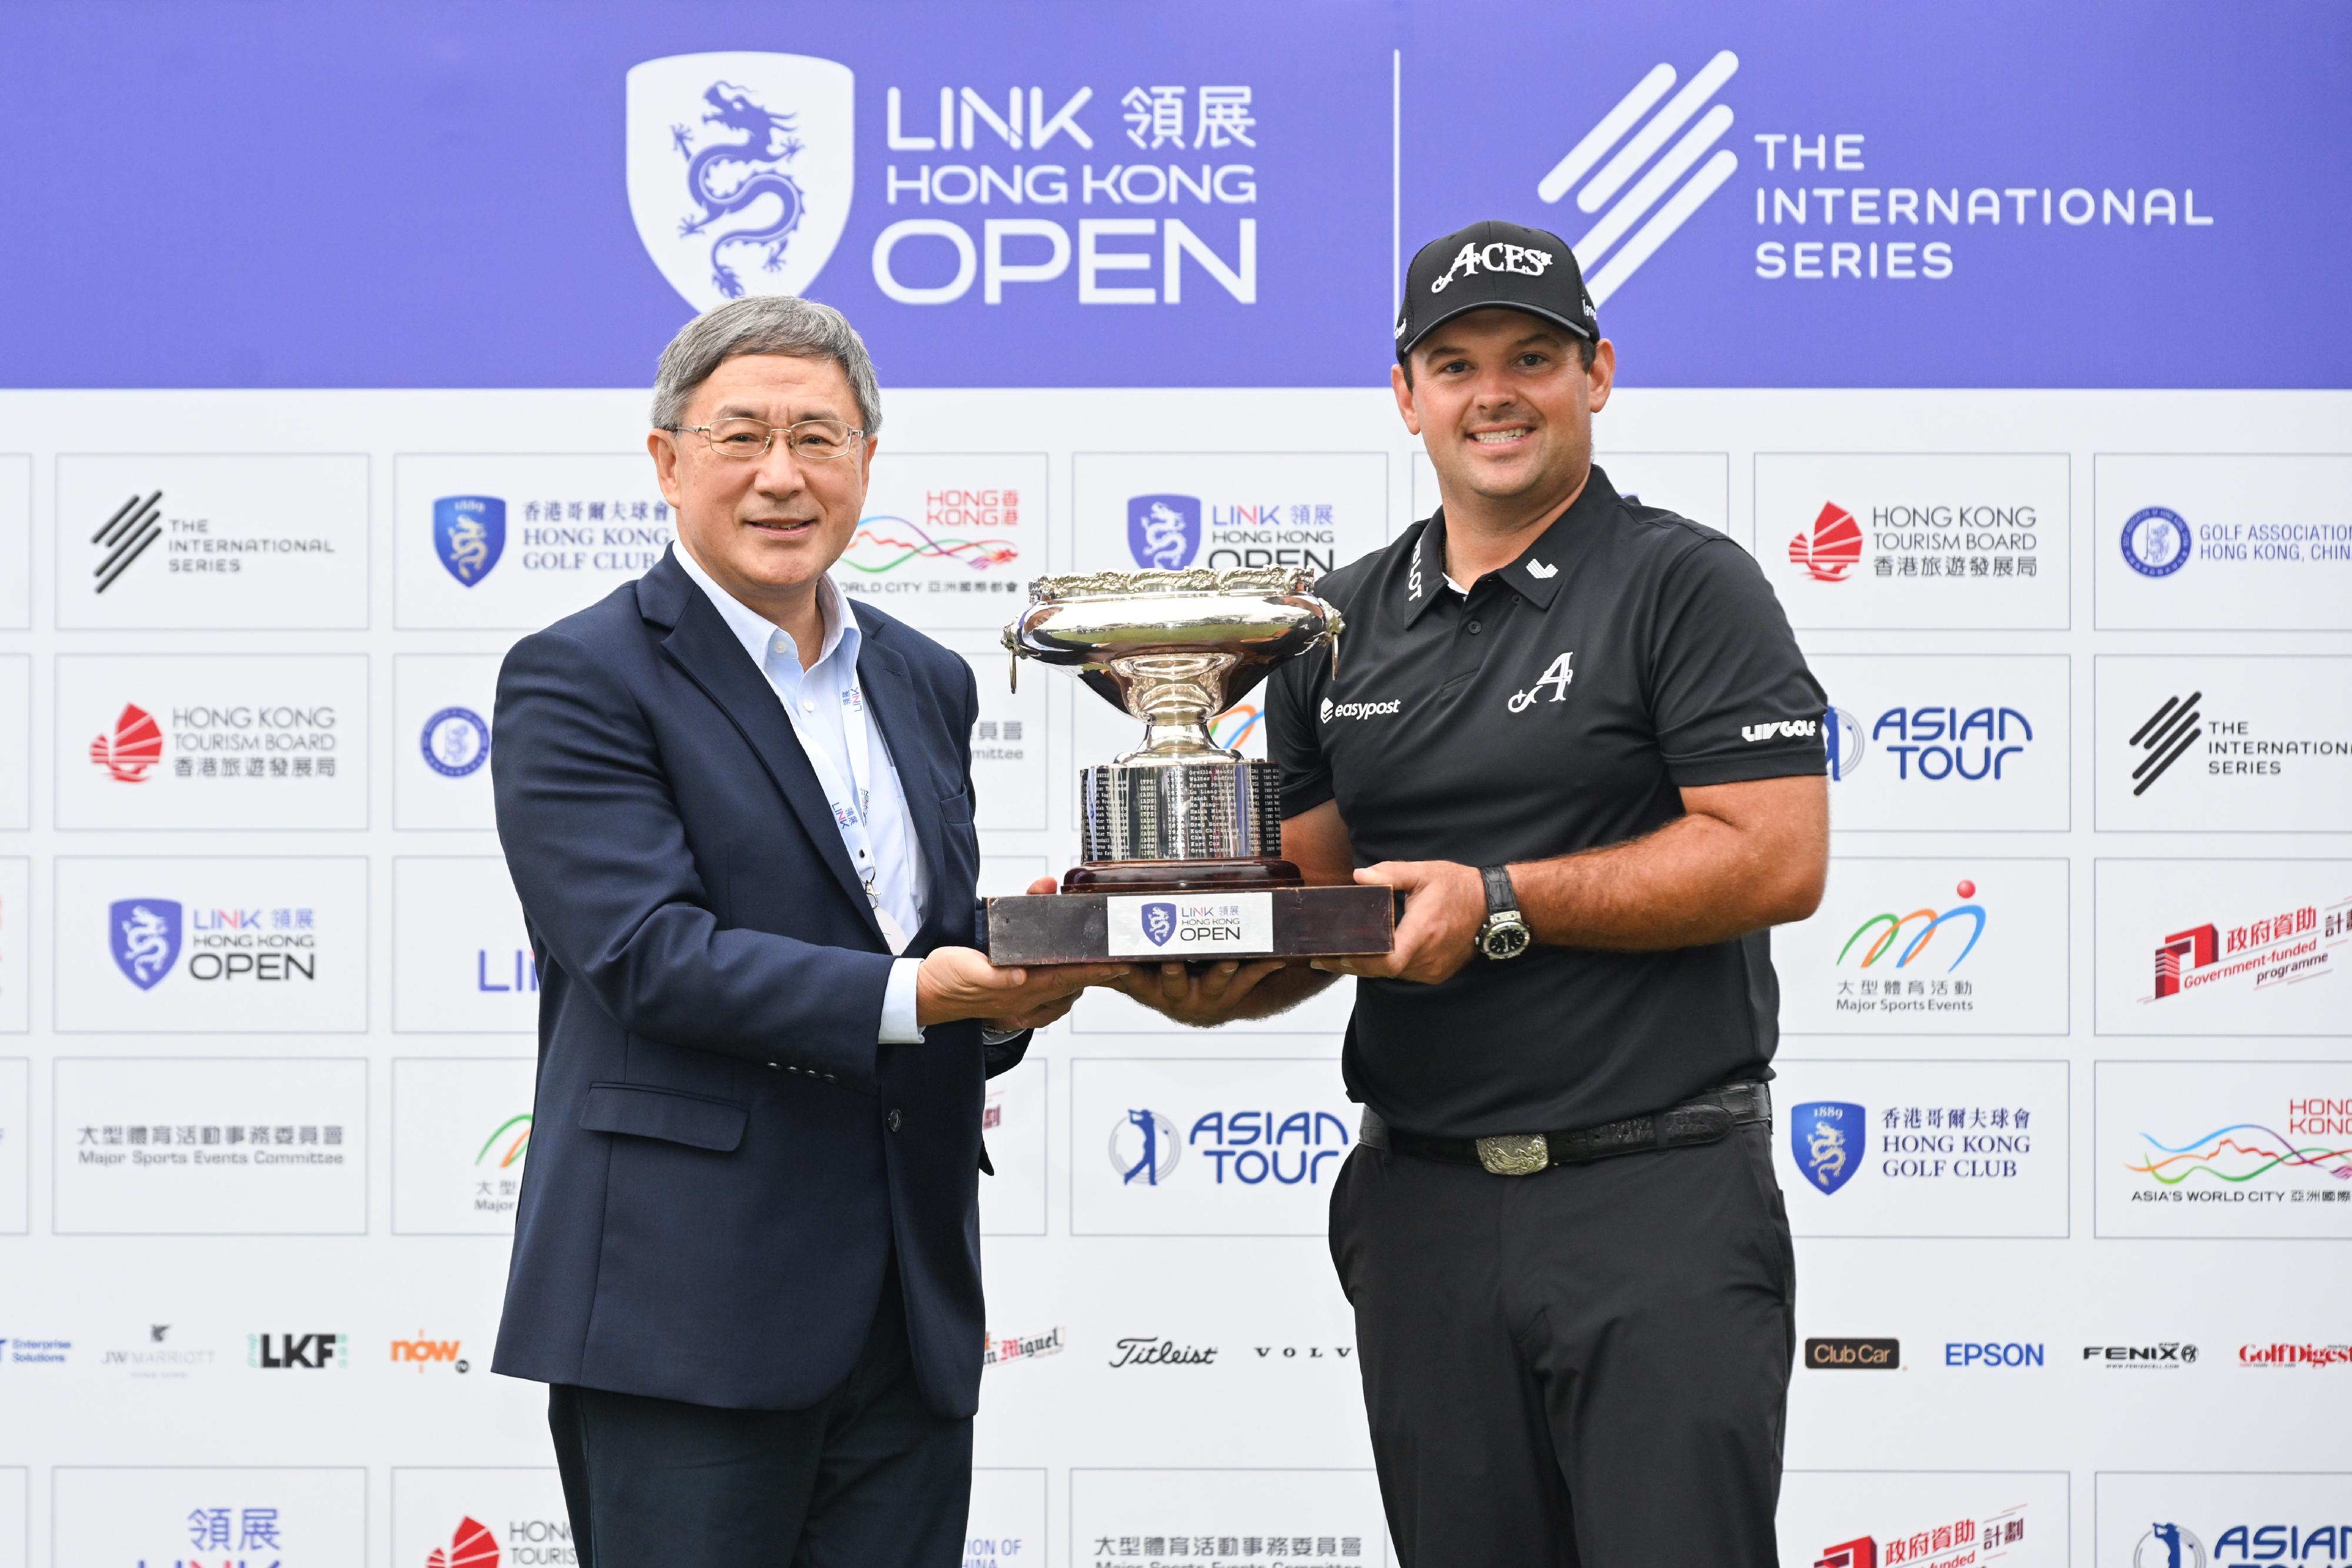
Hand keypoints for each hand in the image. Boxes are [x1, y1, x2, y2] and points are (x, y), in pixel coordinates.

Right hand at [915, 944, 1129, 1026]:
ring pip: (1061, 993)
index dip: (1094, 969)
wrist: (922, 995)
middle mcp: (1022, 999)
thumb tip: (1019, 976)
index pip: (1066, 975)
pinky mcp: (1009, 1001)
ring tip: (1103, 971)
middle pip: (1071, 984)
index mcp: (1017, 989)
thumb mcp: (965, 968)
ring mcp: (1017, 1004)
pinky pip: (1044, 1002)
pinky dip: (1061, 993)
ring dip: (1082, 982)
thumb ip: (992, 973)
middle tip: (1123, 962)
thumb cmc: (943, 979)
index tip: (1119, 962)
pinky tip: (1065, 988)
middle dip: (1098, 974)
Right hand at [1112, 957, 1292, 1026]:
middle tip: (1173, 959)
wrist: (1202, 1007)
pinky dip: (1263, 966)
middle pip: (1174, 984)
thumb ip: (1110, 962)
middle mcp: (1178, 996)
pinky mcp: (1233, 993)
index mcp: (1151, 989)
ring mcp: (1207, 996)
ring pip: (1215, 983)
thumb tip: (1074, 943)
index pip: (1136, 981)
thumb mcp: (1134, 976)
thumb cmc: (1162, 982)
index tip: (1126, 961)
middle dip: (1174, 972)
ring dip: (1222, 969)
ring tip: (1229, 958)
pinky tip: (1276, 956)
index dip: (1129, 973)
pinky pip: (1250, 979)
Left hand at [1311, 860, 1484, 984]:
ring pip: (1391, 974)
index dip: (1357, 962)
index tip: (1332, 955)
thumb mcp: (1424, 873)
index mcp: (1423, 931)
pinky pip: (1404, 974)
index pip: (1386, 960)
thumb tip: (1359, 876)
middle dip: (1351, 964)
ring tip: (1341, 954)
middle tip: (1323, 956)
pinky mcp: (1436, 974)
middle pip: (1380, 970)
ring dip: (1368, 966)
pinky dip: (1387, 966)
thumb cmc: (1459, 887)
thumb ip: (1390, 873)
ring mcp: (1433, 969)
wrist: (1493, 906)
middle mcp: (1428, 956)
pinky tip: (1373, 954)